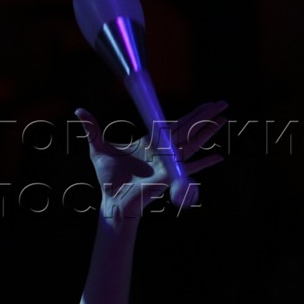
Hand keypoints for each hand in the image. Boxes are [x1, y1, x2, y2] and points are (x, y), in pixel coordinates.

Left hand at [76, 100, 227, 219]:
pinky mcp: (168, 177)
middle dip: (205, 116)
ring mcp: (168, 163)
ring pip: (192, 143)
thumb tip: (78, 110)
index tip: (204, 105)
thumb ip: (92, 128)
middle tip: (222, 103)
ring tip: (224, 120)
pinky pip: (189, 169)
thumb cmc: (107, 178)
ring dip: (208, 131)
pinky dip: (203, 163)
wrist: (111, 200)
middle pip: (188, 129)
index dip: (190, 114)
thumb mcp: (98, 148)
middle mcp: (163, 151)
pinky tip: (219, 157)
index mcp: (151, 142)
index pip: (174, 124)